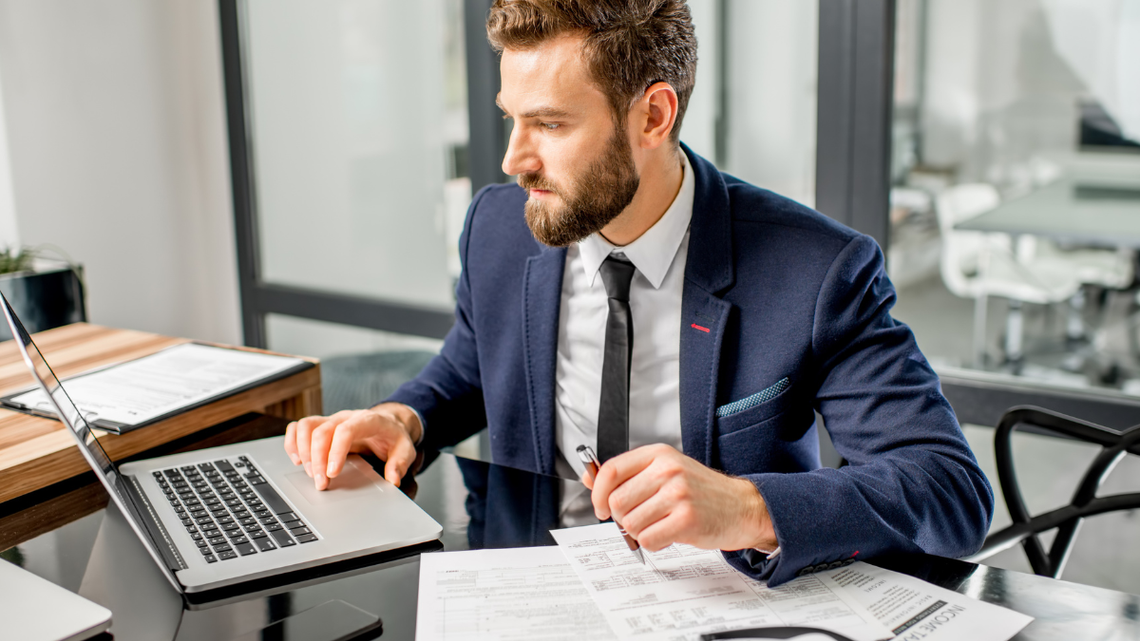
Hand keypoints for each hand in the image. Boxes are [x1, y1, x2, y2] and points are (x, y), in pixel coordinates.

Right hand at [283, 403, 421, 490]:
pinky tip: (297, 461)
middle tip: (321, 484)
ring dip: (302, 451)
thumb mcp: (405, 449)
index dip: (335, 451)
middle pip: (322, 431)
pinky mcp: (321, 425)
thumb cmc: (394, 436)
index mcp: (368, 420)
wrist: (388, 423)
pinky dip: (292, 442)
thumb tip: (393, 480)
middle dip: (318, 460)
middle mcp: (345, 417)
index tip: (332, 473)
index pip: (346, 430)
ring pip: (306, 426)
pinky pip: (299, 427)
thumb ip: (400, 463)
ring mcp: (331, 419)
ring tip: (310, 473)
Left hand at [582, 444, 776, 552]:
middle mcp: (667, 470)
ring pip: (630, 524)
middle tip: (642, 517)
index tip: (600, 507)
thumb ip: (627, 475)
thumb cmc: (701, 492)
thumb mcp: (664, 471)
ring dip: (641, 532)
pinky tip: (669, 533)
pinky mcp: (686, 520)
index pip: (611, 471)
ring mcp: (678, 494)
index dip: (598, 494)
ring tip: (661, 524)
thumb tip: (589, 477)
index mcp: (658, 455)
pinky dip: (654, 543)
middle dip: (623, 517)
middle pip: (617, 501)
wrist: (741, 507)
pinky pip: (648, 539)